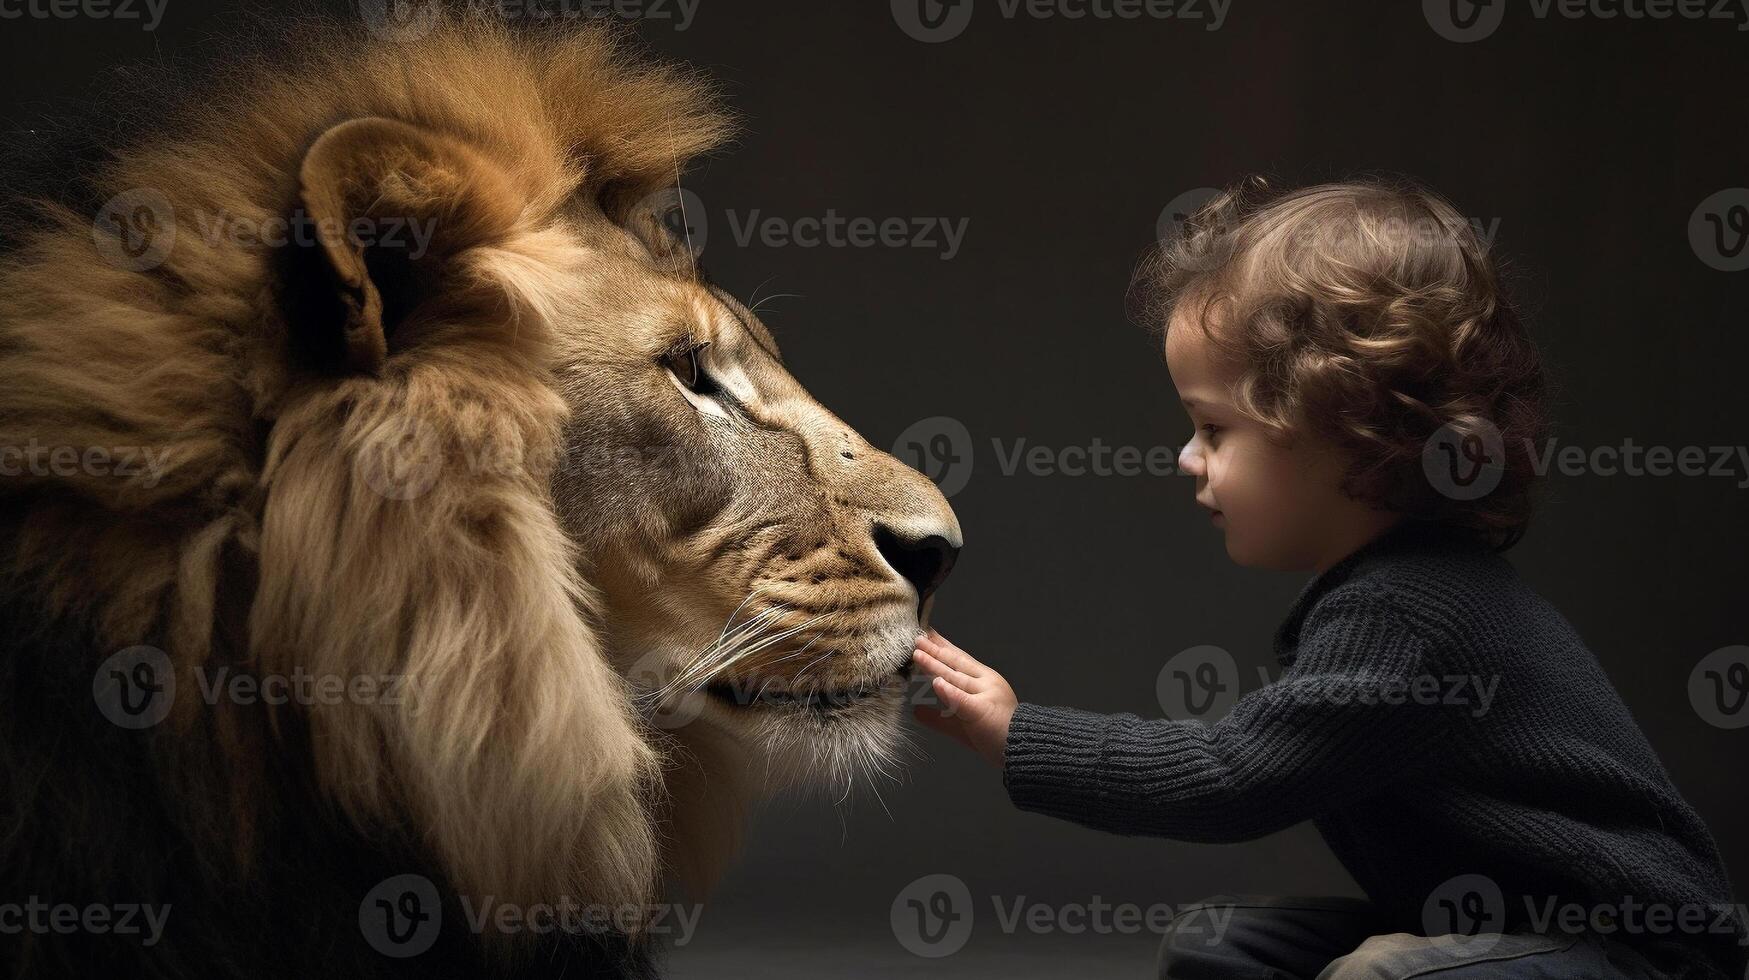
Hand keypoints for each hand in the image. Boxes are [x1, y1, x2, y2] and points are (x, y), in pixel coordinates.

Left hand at [910, 629, 1017, 769]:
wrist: (1025, 747)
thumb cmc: (997, 735)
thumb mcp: (962, 724)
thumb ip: (939, 718)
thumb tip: (916, 712)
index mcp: (985, 681)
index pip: (960, 659)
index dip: (943, 646)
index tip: (928, 634)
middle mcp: (986, 683)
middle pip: (956, 663)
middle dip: (935, 650)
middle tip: (918, 637)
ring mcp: (986, 695)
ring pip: (956, 677)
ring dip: (935, 664)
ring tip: (918, 653)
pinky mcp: (983, 711)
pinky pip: (963, 700)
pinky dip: (950, 691)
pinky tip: (937, 683)